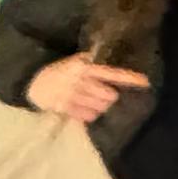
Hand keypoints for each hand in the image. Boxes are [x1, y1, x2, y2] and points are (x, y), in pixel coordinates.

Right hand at [26, 56, 150, 125]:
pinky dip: (90, 114)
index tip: (145, 81)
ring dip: (101, 107)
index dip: (128, 78)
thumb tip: (112, 62)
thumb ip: (91, 63)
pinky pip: (88, 116)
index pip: (110, 73)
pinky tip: (85, 109)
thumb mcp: (73, 62)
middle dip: (111, 97)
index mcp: (83, 67)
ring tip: (94, 102)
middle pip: (109, 95)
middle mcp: (79, 82)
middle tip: (107, 96)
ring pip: (100, 107)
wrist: (32, 83)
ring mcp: (72, 97)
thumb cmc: (57, 71)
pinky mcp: (66, 109)